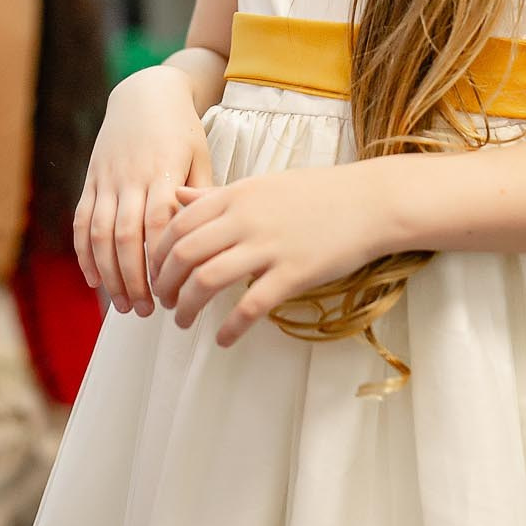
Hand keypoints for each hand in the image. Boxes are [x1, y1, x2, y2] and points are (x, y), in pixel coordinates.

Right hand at [73, 66, 213, 316]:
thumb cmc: (181, 129)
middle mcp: (130, 177)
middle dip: (133, 279)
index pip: (158, 224)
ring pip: (99, 233)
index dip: (162, 261)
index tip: (172, 293)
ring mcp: (106, 179)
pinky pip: (82, 220)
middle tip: (144, 312)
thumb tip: (210, 240)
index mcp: (162, 171)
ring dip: (108, 273)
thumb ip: (202, 195)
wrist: (144, 93)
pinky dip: (84, 252)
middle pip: (125, 236)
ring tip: (122, 305)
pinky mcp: (91, 179)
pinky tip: (94, 279)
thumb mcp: (200, 155)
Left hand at [151, 166, 390, 348]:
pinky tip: (224, 339)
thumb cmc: (315, 193)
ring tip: (183, 321)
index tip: (155, 272)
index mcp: (235, 195)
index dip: (157, 253)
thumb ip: (216, 195)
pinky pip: (251, 306)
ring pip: (208, 280)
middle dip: (164, 282)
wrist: (370, 202)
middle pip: (184, 253)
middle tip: (163, 301)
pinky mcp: (294, 273)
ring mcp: (269, 246)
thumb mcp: (260, 185)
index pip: (177, 224)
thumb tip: (177, 198)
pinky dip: (230, 327)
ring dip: (187, 306)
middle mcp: (245, 219)